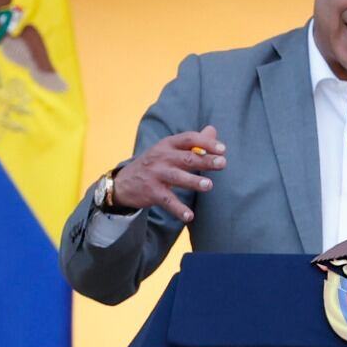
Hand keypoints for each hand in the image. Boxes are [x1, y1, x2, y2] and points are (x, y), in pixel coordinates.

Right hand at [111, 125, 226, 223]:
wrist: (123, 183)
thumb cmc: (154, 164)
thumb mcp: (168, 149)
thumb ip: (192, 142)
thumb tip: (213, 130)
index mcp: (167, 144)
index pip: (189, 138)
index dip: (206, 142)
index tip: (223, 149)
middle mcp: (161, 157)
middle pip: (186, 157)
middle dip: (205, 160)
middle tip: (222, 163)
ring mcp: (156, 175)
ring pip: (177, 177)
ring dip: (194, 181)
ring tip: (209, 185)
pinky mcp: (151, 192)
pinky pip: (167, 201)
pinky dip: (178, 209)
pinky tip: (189, 216)